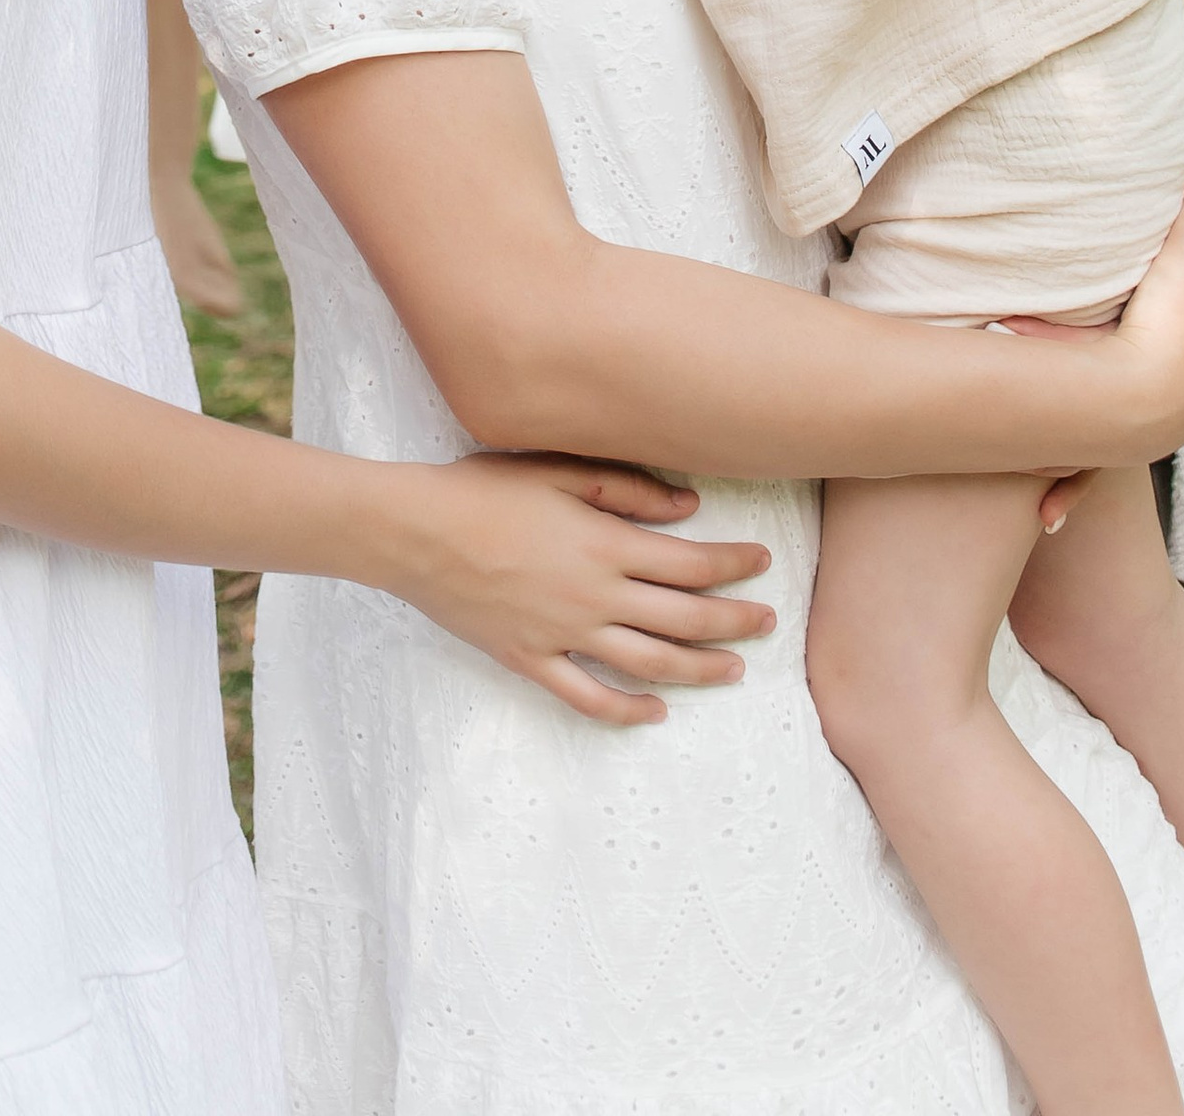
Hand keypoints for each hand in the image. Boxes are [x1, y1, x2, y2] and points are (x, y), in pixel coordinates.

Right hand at [380, 452, 775, 726]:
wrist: (414, 531)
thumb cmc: (483, 489)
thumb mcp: (557, 469)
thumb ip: (626, 489)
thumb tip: (689, 509)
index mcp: (605, 544)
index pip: (690, 563)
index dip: (734, 564)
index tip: (763, 562)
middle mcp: (595, 596)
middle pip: (684, 619)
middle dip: (734, 621)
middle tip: (768, 624)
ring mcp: (564, 634)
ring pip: (649, 664)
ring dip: (699, 670)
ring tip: (733, 671)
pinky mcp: (531, 660)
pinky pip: (588, 697)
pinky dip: (627, 711)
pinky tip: (655, 713)